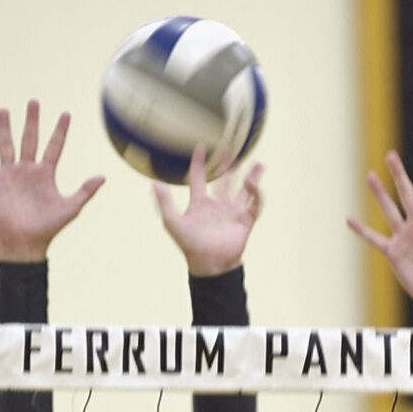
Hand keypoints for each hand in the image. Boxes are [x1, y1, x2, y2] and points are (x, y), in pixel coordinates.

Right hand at [0, 100, 104, 262]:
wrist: (25, 243)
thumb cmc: (48, 228)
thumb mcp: (70, 208)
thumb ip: (85, 191)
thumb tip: (104, 177)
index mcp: (45, 173)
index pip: (54, 146)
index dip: (60, 131)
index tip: (66, 113)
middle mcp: (27, 170)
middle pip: (30, 139)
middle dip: (32, 120)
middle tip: (34, 101)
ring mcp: (10, 175)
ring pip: (7, 146)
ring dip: (5, 128)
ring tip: (4, 110)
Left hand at [154, 147, 263, 276]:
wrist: (208, 264)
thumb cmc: (189, 245)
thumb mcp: (172, 221)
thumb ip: (164, 202)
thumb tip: (153, 182)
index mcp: (200, 203)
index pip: (200, 178)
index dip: (199, 163)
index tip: (200, 147)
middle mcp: (218, 205)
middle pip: (225, 181)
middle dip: (229, 166)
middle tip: (231, 150)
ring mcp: (232, 213)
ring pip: (245, 190)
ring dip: (252, 177)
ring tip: (258, 164)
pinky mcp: (245, 221)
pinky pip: (254, 204)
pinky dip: (256, 193)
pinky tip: (253, 183)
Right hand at [347, 149, 412, 329]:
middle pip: (406, 195)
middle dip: (398, 175)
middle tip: (390, 155)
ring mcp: (403, 237)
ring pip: (389, 210)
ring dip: (379, 194)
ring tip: (370, 176)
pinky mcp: (393, 252)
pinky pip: (374, 239)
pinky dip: (362, 231)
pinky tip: (349, 219)